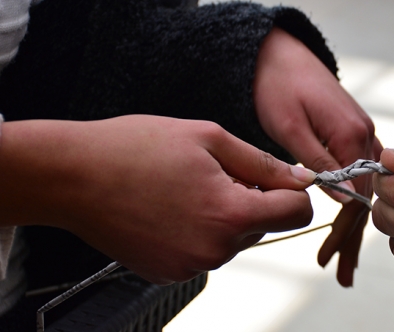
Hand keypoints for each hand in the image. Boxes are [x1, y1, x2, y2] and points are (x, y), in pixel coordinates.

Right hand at [0, 115, 314, 283]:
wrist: (73, 176)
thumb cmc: (135, 149)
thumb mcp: (209, 139)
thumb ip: (263, 164)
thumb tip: (301, 180)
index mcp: (231, 214)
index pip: (297, 213)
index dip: (292, 191)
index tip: (275, 178)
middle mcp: (215, 249)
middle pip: (265, 226)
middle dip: (252, 200)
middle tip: (214, 173)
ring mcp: (191, 266)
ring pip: (235, 239)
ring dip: (225, 215)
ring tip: (187, 188)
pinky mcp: (170, 273)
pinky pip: (206, 251)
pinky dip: (200, 231)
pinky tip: (172, 208)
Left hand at [253, 28, 382, 285]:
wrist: (277, 53)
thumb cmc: (278, 85)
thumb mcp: (290, 127)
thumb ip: (318, 162)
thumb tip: (341, 200)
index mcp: (354, 134)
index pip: (361, 197)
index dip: (347, 232)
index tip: (332, 260)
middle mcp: (366, 136)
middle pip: (368, 199)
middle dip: (352, 238)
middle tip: (340, 273)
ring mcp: (360, 135)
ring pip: (364, 191)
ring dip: (352, 226)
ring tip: (340, 260)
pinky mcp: (350, 135)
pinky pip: (358, 177)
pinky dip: (351, 204)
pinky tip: (345, 224)